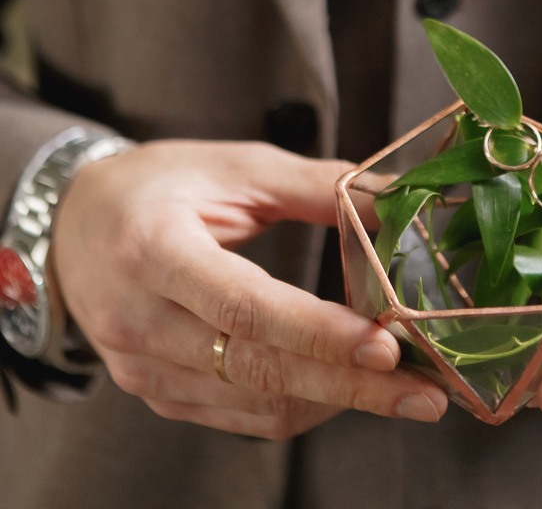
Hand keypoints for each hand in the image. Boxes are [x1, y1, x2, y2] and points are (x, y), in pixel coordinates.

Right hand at [53, 140, 446, 436]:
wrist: (73, 222)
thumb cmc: (159, 184)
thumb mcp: (235, 166)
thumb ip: (317, 185)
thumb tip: (399, 199)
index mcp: (154, 250)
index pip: (243, 307)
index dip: (318, 333)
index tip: (386, 347)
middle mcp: (139, 320)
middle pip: (257, 370)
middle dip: (351, 387)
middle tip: (425, 391)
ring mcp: (141, 368)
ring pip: (254, 406)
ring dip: (334, 400)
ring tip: (401, 388)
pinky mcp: (153, 393)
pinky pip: (238, 417)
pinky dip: (299, 405)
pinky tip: (343, 386)